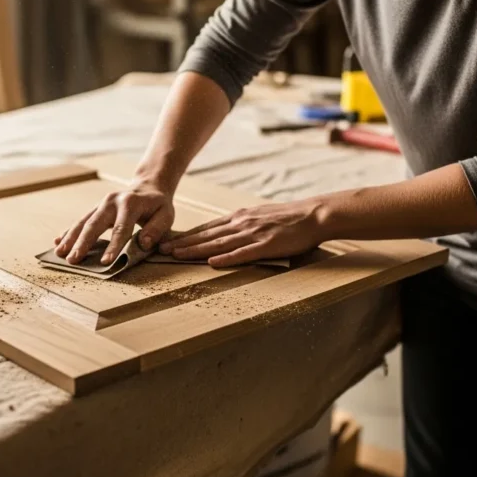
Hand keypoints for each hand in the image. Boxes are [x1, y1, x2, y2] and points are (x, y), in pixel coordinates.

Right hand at [55, 181, 174, 264]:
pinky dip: (69, 232)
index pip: (121, 228)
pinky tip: (58, 242)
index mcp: (130, 203)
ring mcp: (101, 204)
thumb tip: (143, 243)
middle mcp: (111, 202)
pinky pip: (81, 221)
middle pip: (94, 224)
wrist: (148, 187)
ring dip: (70, 238)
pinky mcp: (95, 208)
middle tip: (73, 260)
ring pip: (83, 222)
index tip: (105, 262)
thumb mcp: (166, 215)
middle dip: (83, 243)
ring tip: (59, 253)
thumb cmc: (158, 206)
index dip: (113, 246)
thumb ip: (156, 229)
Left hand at [159, 200, 326, 267]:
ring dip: (196, 250)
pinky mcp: (266, 245)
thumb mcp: (261, 215)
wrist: (314, 215)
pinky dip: (226, 258)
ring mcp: (253, 234)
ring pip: (218, 243)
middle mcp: (242, 223)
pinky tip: (211, 262)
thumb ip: (244, 224)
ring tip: (177, 255)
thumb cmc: (290, 218)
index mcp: (241, 217)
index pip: (208, 228)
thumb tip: (228, 232)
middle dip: (183, 243)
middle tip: (162, 249)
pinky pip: (242, 253)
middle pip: (207, 235)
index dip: (187, 235)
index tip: (170, 241)